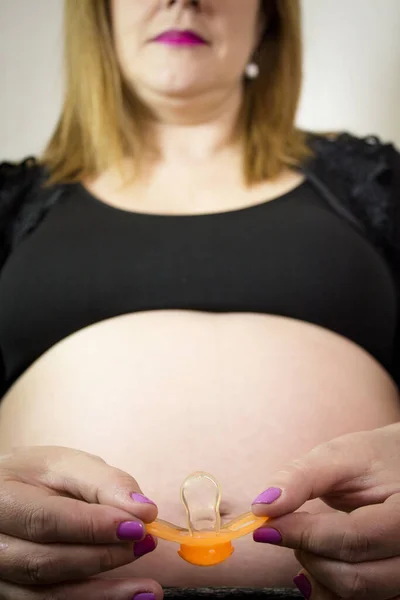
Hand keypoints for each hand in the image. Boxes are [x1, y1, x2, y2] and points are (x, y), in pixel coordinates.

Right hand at [0, 445, 162, 599]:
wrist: (6, 494)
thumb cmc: (38, 476)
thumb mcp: (68, 465)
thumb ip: (105, 484)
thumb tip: (144, 511)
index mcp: (2, 499)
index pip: (45, 520)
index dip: (93, 527)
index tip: (138, 527)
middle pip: (44, 562)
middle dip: (101, 557)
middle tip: (144, 546)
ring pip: (46, 595)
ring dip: (102, 594)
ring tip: (147, 589)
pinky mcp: (10, 594)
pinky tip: (124, 598)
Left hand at [251, 423, 399, 599]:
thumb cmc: (373, 458)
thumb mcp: (338, 457)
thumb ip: (301, 479)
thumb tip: (263, 507)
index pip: (354, 539)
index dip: (303, 535)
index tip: (266, 527)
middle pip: (356, 577)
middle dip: (309, 555)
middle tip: (287, 528)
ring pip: (357, 595)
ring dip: (317, 574)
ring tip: (305, 539)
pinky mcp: (396, 584)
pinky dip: (330, 586)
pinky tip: (318, 559)